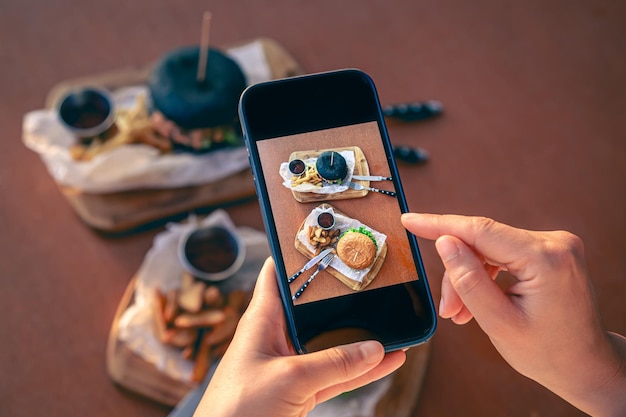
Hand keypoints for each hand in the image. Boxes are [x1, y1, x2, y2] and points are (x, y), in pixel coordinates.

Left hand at [193, 257, 405, 416]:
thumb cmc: (235, 409)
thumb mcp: (289, 379)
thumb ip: (333, 363)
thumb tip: (374, 348)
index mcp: (262, 320)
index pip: (277, 275)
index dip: (297, 256)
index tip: (326, 240)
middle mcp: (276, 338)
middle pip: (313, 310)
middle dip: (341, 299)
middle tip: (371, 281)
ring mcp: (290, 366)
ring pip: (331, 345)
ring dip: (359, 339)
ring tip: (392, 324)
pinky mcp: (300, 391)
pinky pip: (336, 375)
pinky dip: (360, 371)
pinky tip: (387, 362)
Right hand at [401, 213, 625, 416]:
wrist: (585, 365)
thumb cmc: (547, 352)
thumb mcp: (499, 323)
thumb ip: (469, 280)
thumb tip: (445, 242)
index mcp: (546, 259)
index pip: (480, 230)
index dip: (439, 224)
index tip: (410, 220)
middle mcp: (554, 242)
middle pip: (482, 243)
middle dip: (458, 273)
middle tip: (448, 309)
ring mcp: (554, 244)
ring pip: (489, 249)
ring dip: (469, 277)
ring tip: (461, 312)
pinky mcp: (549, 251)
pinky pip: (503, 253)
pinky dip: (485, 275)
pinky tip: (477, 301)